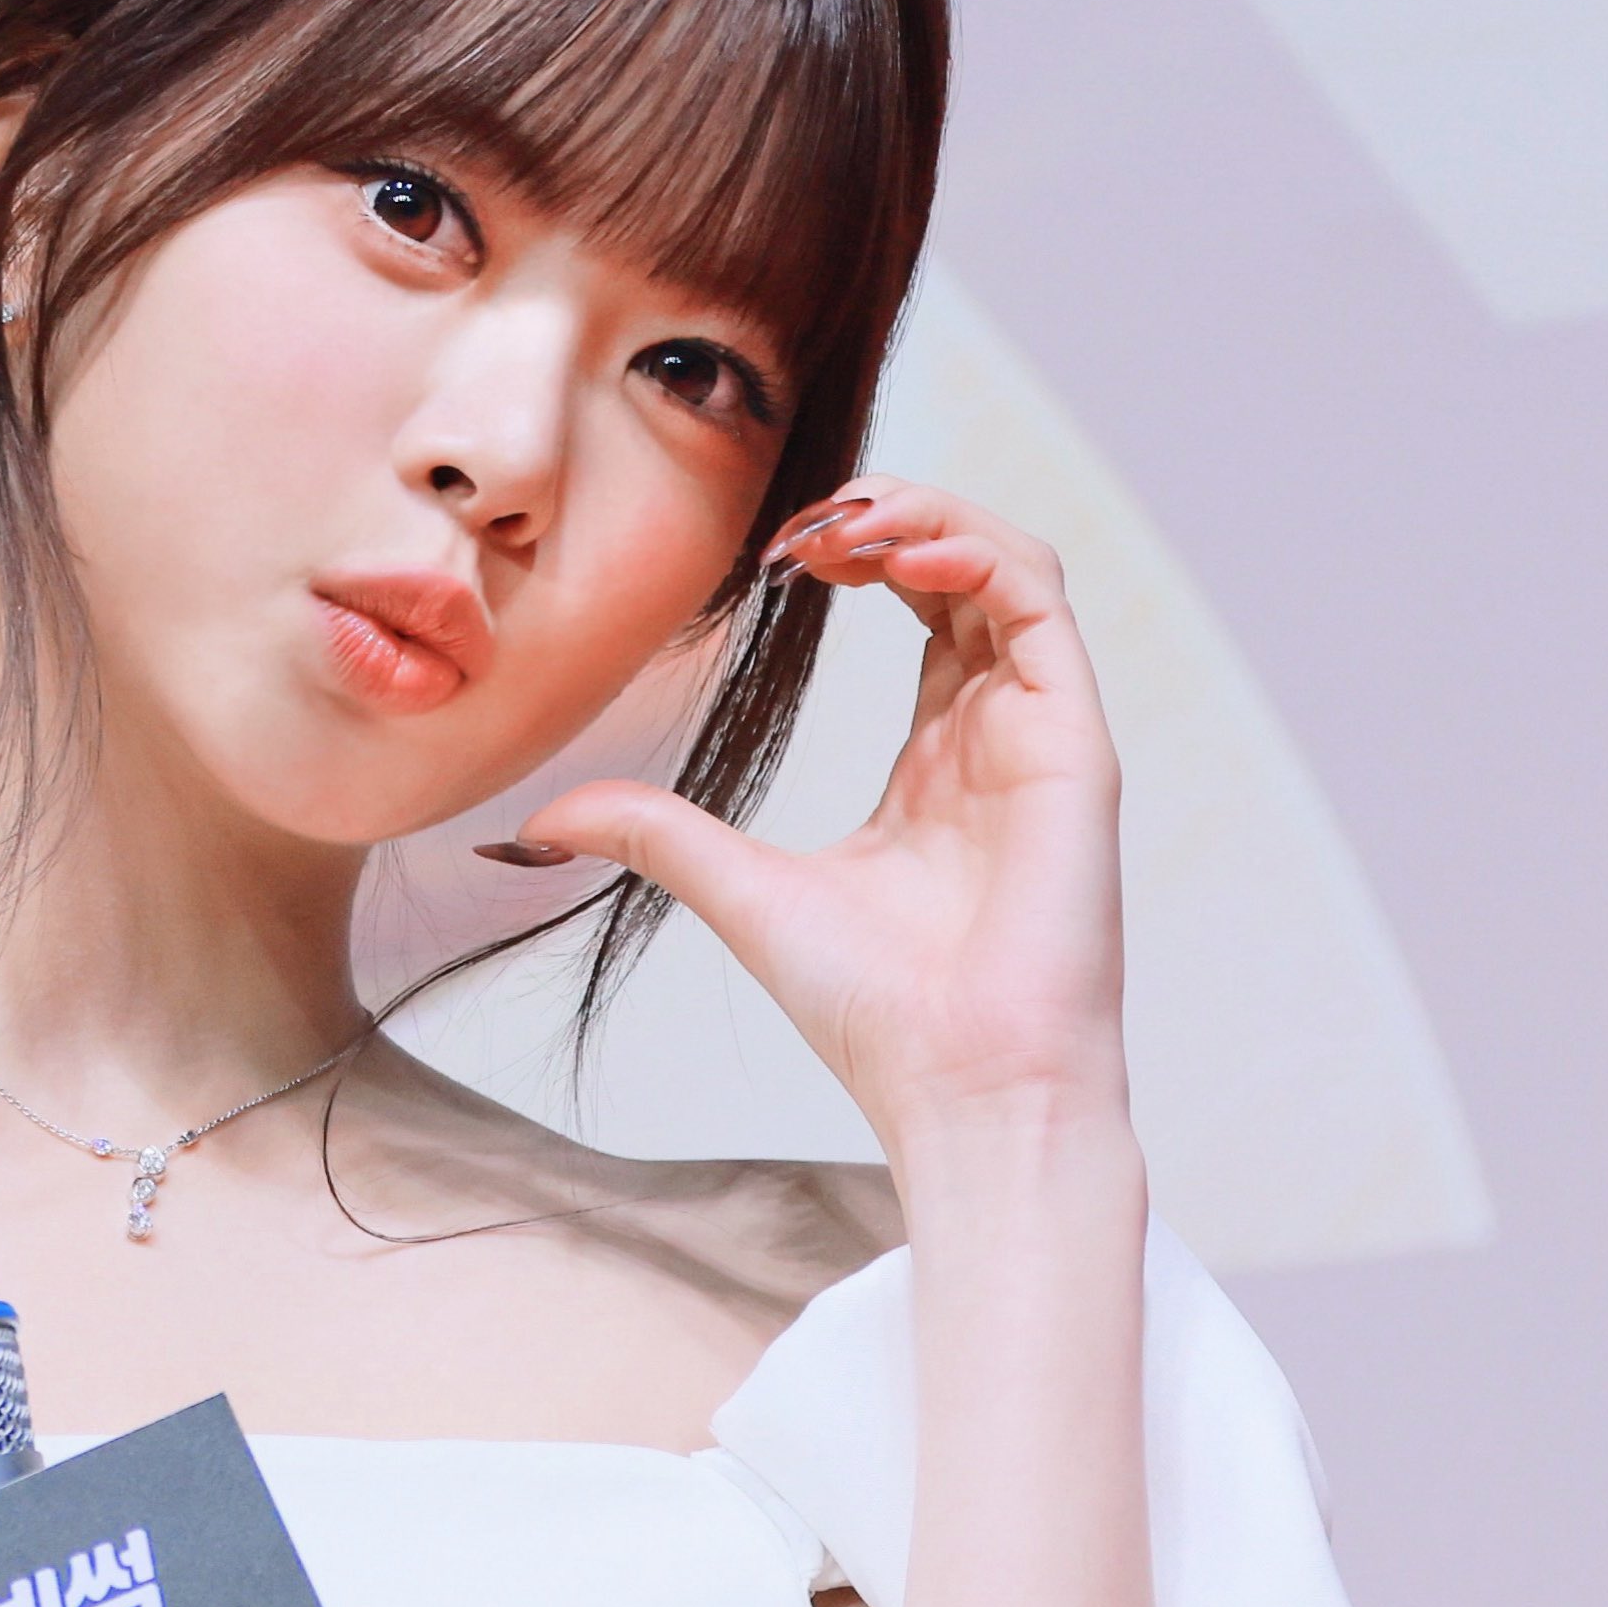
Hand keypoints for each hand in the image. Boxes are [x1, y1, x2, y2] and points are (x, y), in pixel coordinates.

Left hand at [526, 478, 1130, 1153]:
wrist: (959, 1090)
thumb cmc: (876, 1013)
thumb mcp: (735, 890)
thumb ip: (653, 833)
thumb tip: (532, 824)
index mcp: (935, 758)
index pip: (923, 607)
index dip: (857, 551)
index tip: (774, 557)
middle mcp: (997, 733)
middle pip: (967, 568)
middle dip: (886, 517)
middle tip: (799, 528)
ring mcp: (1042, 733)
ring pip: (1012, 565)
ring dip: (930, 518)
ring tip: (842, 525)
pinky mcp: (1075, 742)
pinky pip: (1042, 603)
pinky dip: (976, 554)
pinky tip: (896, 557)